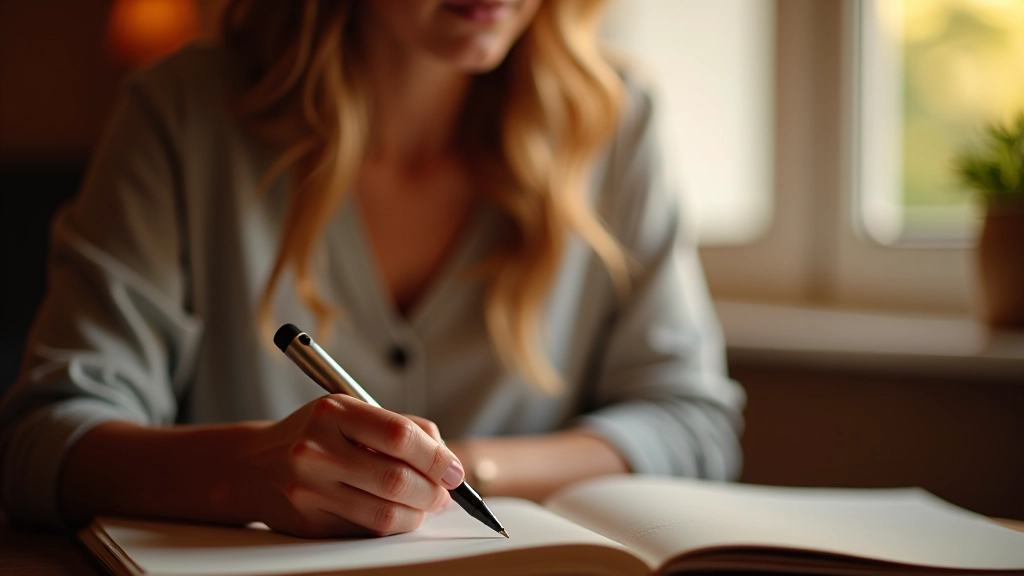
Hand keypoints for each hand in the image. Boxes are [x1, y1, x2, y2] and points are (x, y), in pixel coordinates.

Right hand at [242, 395, 463, 537]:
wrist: (252, 465)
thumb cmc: (315, 435)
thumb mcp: (350, 412)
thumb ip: (401, 427)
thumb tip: (447, 460)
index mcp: (333, 412)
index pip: (399, 435)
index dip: (436, 457)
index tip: (454, 470)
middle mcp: (317, 449)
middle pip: (396, 480)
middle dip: (432, 492)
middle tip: (444, 494)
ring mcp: (309, 488)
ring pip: (384, 514)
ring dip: (416, 515)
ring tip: (423, 506)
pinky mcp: (307, 522)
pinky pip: (365, 532)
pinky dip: (391, 527)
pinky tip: (396, 515)